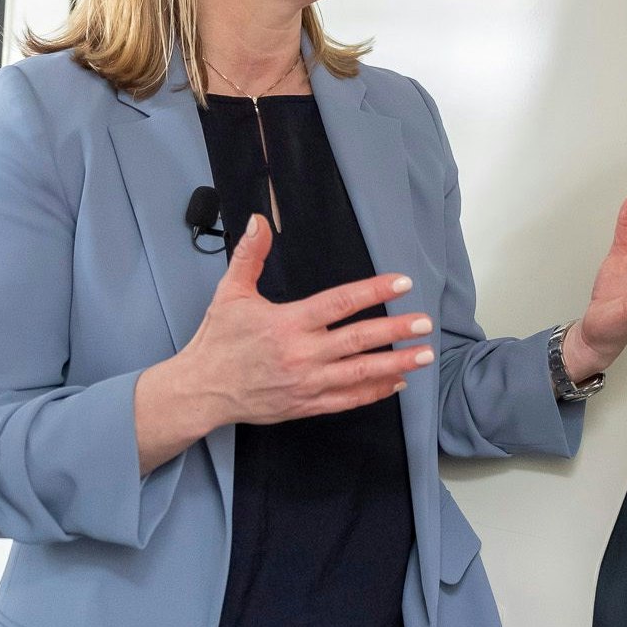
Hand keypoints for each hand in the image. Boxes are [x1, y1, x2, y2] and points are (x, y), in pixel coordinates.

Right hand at [137, 216, 433, 471]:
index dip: (374, 291)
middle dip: (396, 331)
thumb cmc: (217, 340)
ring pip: (360, 373)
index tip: (401, 283)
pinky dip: (375, 392)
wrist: (201, 390)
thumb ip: (249, 255)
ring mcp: (307, 383)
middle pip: (359, 340)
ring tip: (425, 354)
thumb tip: (259, 221)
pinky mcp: (306, 405)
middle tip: (425, 323)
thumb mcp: (230, 293)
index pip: (340, 303)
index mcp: (288, 323)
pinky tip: (397, 382)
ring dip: (396, 363)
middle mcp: (302, 354)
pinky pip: (347, 400)